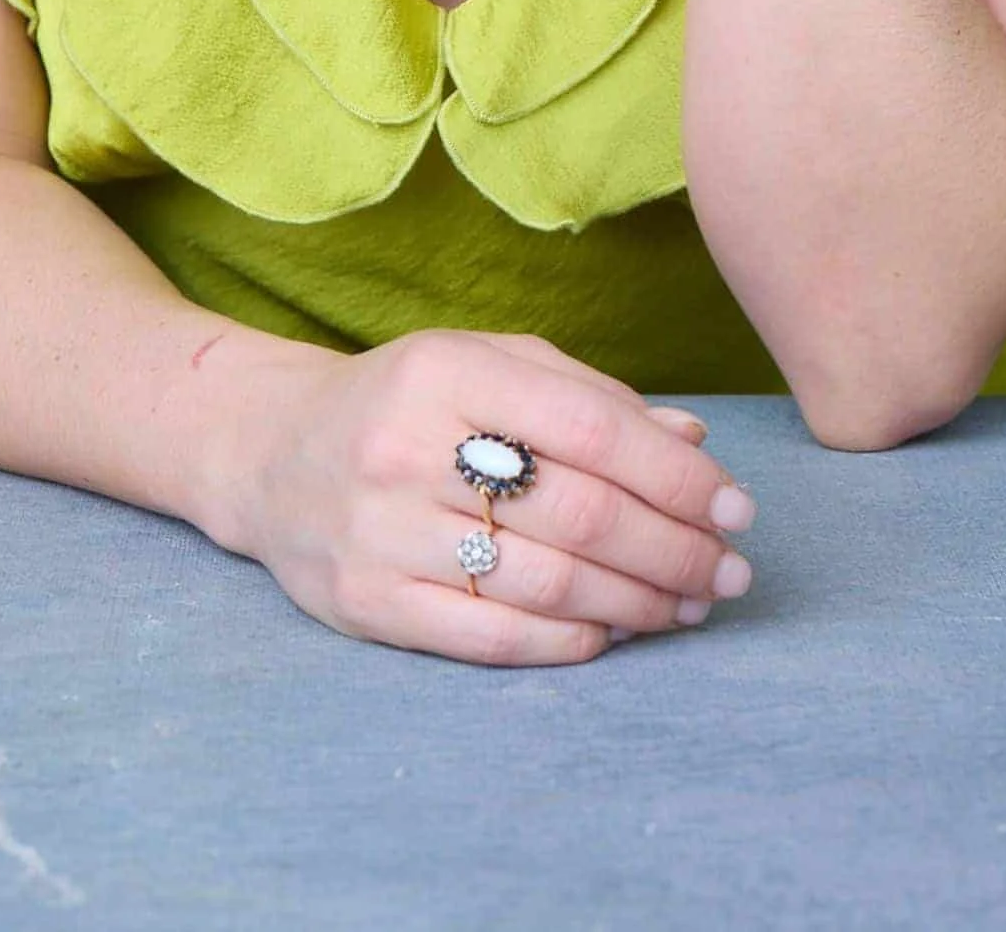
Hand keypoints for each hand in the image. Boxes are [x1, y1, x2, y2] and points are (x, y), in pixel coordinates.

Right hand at [222, 327, 756, 664]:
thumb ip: (588, 397)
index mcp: (446, 370)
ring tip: (687, 605)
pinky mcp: (364, 603)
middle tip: (729, 571)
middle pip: (579, 515)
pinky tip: (611, 633)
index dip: (677, 476)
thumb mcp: (486, 365)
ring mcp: (381, 531)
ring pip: (545, 583)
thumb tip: (694, 445)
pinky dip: (566, 640)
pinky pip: (489, 636)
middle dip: (674, 549)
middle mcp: (408, 447)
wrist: (270, 452)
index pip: (592, 428)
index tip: (736, 508)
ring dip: (637, 603)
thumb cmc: (406, 401)